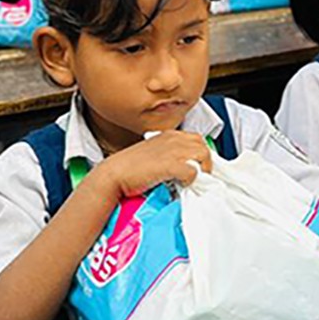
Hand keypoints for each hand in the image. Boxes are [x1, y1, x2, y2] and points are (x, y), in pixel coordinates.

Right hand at [93, 131, 212, 200]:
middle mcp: (173, 139)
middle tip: (197, 177)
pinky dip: (190, 179)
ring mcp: (172, 150)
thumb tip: (184, 167)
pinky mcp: (170, 164)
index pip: (196, 140)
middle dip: (204, 163)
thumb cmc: (130, 168)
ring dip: (201, 170)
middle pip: (203, 146)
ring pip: (203, 155)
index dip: (199, 155)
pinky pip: (193, 170)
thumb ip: (169, 155)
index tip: (197, 168)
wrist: (114, 174)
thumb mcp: (154, 155)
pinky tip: (180, 184)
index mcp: (169, 135)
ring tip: (190, 182)